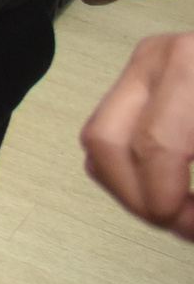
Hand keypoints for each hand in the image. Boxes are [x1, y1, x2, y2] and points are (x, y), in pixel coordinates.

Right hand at [80, 31, 193, 238]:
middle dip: (143, 198)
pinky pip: (111, 136)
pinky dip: (134, 172)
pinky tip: (172, 187)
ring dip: (133, 189)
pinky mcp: (142, 83)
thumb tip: (190, 222)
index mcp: (191, 65)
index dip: (173, 204)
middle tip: (182, 224)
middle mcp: (157, 59)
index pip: (157, 147)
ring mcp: (142, 68)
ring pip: (100, 142)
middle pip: (108, 142)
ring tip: (178, 209)